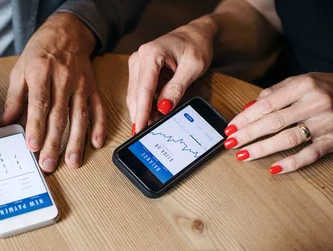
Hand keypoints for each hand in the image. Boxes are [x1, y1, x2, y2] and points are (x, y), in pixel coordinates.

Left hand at [1, 12, 105, 172]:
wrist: (68, 32)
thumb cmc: (40, 52)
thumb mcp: (20, 69)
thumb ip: (14, 97)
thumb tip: (5, 123)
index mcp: (41, 73)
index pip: (39, 103)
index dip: (36, 126)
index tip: (32, 145)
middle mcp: (63, 80)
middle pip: (59, 116)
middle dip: (54, 142)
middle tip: (48, 164)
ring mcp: (81, 85)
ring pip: (79, 117)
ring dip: (76, 141)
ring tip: (72, 162)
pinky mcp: (93, 89)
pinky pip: (98, 109)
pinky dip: (99, 127)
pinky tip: (96, 143)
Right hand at [127, 18, 215, 134]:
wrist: (196, 35)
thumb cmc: (196, 46)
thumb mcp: (193, 67)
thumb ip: (177, 88)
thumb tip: (163, 108)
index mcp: (150, 53)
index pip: (143, 89)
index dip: (141, 112)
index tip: (140, 129)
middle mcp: (139, 57)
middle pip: (136, 94)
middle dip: (141, 115)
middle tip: (148, 134)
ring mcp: (137, 64)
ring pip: (135, 96)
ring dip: (143, 112)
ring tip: (154, 126)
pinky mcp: (140, 71)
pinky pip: (140, 93)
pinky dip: (146, 105)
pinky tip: (154, 115)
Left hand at [224, 73, 332, 173]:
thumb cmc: (327, 89)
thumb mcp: (301, 81)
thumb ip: (274, 93)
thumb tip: (247, 109)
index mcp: (304, 85)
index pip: (267, 104)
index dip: (246, 118)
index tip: (230, 129)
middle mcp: (315, 104)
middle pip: (275, 122)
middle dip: (249, 135)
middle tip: (231, 144)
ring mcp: (326, 123)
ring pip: (289, 139)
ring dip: (263, 149)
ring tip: (244, 155)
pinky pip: (310, 155)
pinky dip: (291, 163)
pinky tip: (274, 168)